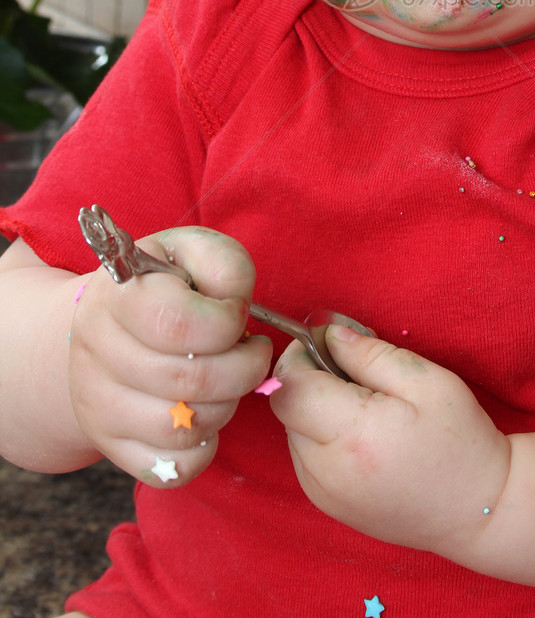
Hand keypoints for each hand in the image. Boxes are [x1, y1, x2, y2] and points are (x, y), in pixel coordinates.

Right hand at [68, 227, 271, 485]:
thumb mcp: (193, 252)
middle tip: (250, 350)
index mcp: (117, 296)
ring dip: (227, 405)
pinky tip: (206, 412)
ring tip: (228, 378)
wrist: (106, 323)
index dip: (228, 323)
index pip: (179, 323)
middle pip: (189, 381)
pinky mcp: (111, 446)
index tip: (237, 314)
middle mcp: (97, 352)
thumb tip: (236, 306)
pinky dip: (205, 447)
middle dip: (243, 368)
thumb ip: (225, 265)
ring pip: (184, 428)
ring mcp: (97, 405)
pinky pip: (173, 469)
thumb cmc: (165, 285)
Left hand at [270, 326, 510, 557]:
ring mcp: (322, 494)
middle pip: (287, 407)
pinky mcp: (326, 504)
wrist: (478, 510)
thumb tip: (329, 335)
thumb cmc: (460, 441)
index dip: (302, 355)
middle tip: (354, 370)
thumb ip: (371, 354)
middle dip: (310, 379)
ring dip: (316, 407)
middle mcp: (326, 471)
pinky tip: (361, 434)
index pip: (290, 385)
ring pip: (293, 430)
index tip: (330, 343)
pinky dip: (322, 435)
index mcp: (353, 435)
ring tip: (364, 406)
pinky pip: (305, 455)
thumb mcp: (426, 381)